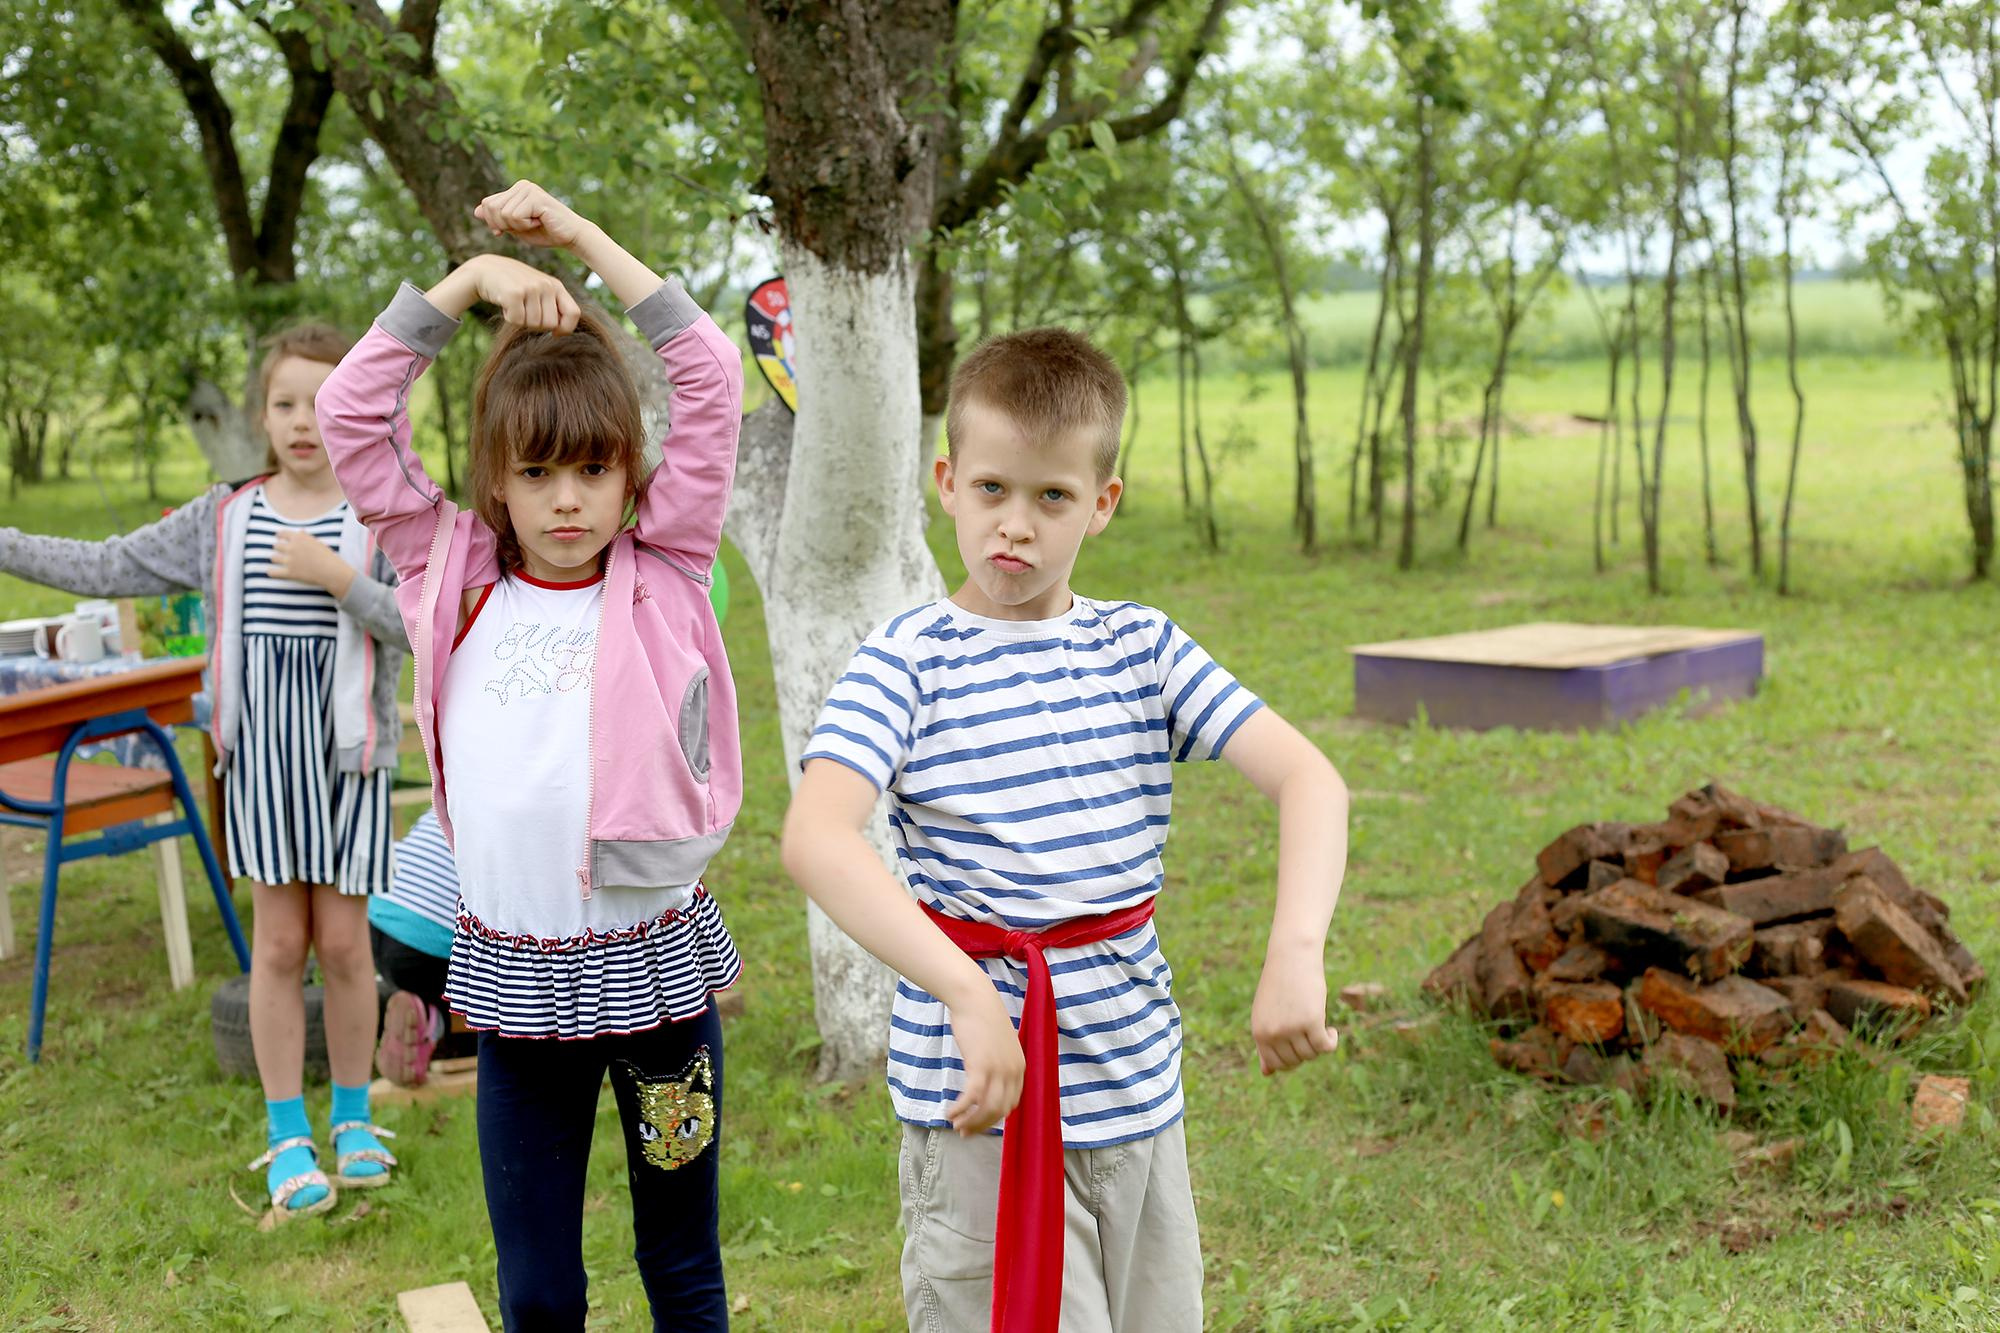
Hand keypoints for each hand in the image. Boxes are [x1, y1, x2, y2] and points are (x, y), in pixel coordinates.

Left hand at [269, 529, 351, 594]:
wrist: (333, 572)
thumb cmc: (328, 557)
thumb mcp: (318, 542)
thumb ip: (306, 537)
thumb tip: (300, 531)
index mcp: (299, 538)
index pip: (281, 533)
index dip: (279, 536)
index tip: (279, 539)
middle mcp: (292, 547)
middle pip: (276, 546)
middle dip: (279, 549)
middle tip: (284, 553)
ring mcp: (289, 560)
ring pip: (273, 557)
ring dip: (277, 559)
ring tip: (281, 562)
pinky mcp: (289, 573)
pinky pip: (273, 572)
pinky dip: (271, 572)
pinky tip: (272, 572)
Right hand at [469, 254, 579, 333]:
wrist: (486, 270)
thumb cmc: (515, 286)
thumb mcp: (539, 291)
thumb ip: (552, 306)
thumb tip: (561, 332)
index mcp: (556, 285)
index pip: (574, 314)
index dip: (565, 328)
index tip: (554, 333)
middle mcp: (546, 285)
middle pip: (550, 324)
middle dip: (536, 325)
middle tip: (524, 311)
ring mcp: (531, 288)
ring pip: (533, 324)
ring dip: (521, 320)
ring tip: (515, 305)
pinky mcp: (514, 293)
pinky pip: (517, 321)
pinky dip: (509, 317)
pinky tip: (505, 304)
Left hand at [476, 180, 589, 250]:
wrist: (572, 237)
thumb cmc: (546, 233)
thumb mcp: (516, 228)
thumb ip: (497, 219)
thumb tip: (476, 212)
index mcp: (515, 190)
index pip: (488, 204)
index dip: (493, 222)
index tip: (509, 230)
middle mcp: (521, 185)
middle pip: (491, 207)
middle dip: (503, 225)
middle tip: (524, 227)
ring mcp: (528, 189)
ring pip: (503, 214)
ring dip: (517, 226)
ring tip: (535, 223)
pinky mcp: (535, 197)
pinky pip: (515, 216)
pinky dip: (525, 226)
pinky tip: (540, 222)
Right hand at [942, 988, 1025, 1134]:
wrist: (975, 998)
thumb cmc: (982, 1019)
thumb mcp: (998, 1045)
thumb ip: (999, 1063)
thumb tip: (987, 1080)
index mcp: (1020, 1067)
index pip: (1011, 1105)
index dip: (994, 1119)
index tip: (978, 1123)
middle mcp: (1013, 1072)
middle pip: (1000, 1111)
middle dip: (981, 1125)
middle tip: (964, 1131)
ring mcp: (999, 1070)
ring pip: (987, 1109)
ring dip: (970, 1121)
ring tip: (955, 1124)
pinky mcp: (981, 1066)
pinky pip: (972, 1098)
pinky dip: (961, 1109)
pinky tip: (950, 1113)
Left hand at [1250, 952, 1338, 1075]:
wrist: (1291, 957)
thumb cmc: (1279, 985)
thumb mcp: (1266, 1014)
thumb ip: (1266, 1042)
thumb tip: (1267, 1074)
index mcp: (1259, 1033)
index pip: (1276, 1065)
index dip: (1291, 1060)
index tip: (1299, 1046)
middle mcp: (1273, 1033)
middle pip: (1296, 1061)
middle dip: (1306, 1051)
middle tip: (1310, 1032)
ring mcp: (1291, 1028)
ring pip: (1311, 1054)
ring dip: (1319, 1044)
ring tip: (1319, 1026)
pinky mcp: (1311, 1021)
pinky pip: (1325, 1047)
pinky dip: (1331, 1041)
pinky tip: (1332, 1030)